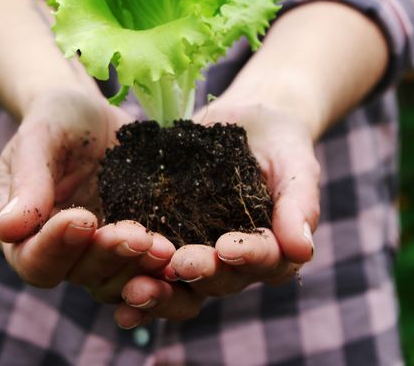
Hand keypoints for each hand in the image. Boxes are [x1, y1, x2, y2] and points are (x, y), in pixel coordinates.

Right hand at [0, 88, 202, 320]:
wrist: (94, 114)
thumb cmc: (56, 120)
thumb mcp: (40, 138)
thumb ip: (28, 181)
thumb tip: (7, 228)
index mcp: (25, 235)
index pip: (35, 261)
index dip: (57, 247)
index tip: (82, 217)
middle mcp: (63, 254)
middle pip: (81, 276)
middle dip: (109, 256)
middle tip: (136, 234)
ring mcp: (102, 254)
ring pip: (119, 281)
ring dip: (141, 268)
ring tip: (164, 247)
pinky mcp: (138, 245)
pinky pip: (151, 268)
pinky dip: (166, 268)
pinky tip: (183, 253)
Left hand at [113, 100, 320, 325]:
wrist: (245, 122)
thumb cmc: (280, 144)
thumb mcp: (295, 164)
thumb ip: (299, 204)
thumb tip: (302, 249)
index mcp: (273, 251)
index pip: (265, 262)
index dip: (248, 257)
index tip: (228, 248)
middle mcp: (234, 265)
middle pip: (220, 281)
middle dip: (201, 273)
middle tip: (180, 264)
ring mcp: (198, 257)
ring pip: (182, 286)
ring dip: (160, 291)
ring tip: (135, 288)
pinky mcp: (164, 241)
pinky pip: (148, 267)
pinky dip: (130, 278)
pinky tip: (111, 287)